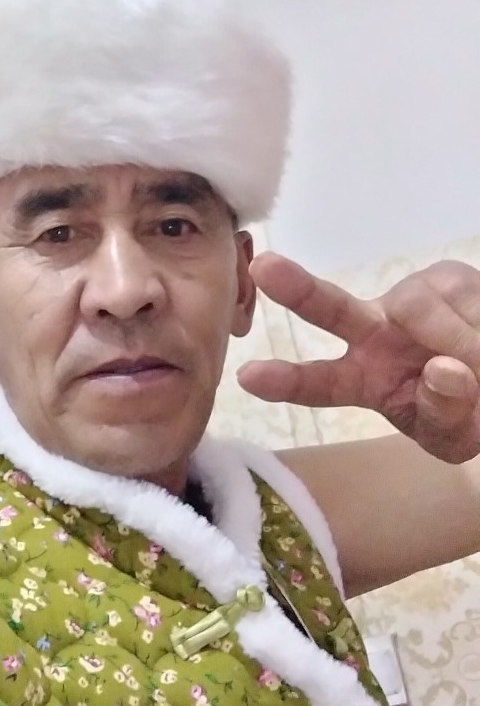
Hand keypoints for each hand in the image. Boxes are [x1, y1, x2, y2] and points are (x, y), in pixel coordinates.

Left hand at [237, 253, 479, 463]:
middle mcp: (377, 332)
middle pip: (331, 308)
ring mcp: (411, 300)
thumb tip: (442, 371)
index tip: (248, 377)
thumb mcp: (455, 436)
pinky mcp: (448, 277)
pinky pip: (464, 302)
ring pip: (423, 314)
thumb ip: (446, 416)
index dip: (287, 380)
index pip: (321, 382)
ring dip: (462, 347)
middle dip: (298, 288)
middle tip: (264, 269)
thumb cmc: (469, 412)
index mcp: (365, 378)